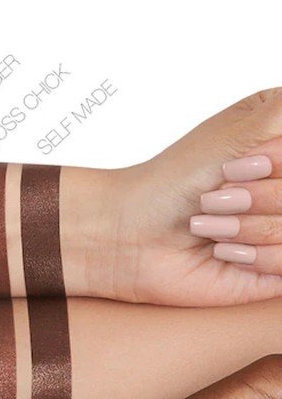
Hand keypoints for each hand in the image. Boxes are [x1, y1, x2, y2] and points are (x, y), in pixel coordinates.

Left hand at [78, 88, 281, 305]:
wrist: (130, 235)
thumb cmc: (176, 178)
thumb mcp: (249, 123)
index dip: (277, 162)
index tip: (244, 164)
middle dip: (263, 191)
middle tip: (219, 193)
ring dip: (251, 221)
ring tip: (209, 223)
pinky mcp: (276, 275)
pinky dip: (255, 252)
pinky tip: (222, 250)